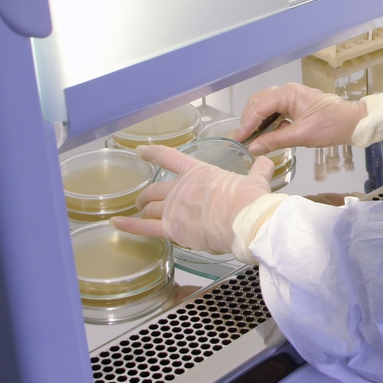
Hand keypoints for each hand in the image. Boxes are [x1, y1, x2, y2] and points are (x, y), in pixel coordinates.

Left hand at [111, 145, 274, 253]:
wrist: (247, 222)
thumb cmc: (251, 202)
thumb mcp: (256, 180)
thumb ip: (258, 170)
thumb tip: (265, 161)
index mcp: (199, 173)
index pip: (169, 157)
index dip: (152, 153)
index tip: (141, 151)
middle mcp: (182, 188)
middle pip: (155, 189)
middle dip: (148, 194)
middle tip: (145, 200)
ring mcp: (175, 209)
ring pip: (150, 208)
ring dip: (143, 210)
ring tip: (140, 213)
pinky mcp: (174, 230)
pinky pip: (145, 228)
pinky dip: (129, 226)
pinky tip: (116, 224)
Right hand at [234, 82, 366, 154]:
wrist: (354, 123)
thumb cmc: (332, 126)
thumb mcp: (301, 135)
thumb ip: (274, 141)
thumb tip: (253, 148)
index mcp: (288, 93)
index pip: (259, 107)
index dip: (246, 124)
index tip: (238, 139)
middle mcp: (288, 92)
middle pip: (259, 103)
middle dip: (249, 120)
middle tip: (242, 138)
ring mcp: (292, 98)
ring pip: (267, 107)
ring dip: (258, 122)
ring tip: (251, 138)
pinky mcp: (297, 106)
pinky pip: (277, 112)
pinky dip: (269, 123)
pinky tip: (266, 135)